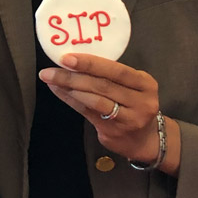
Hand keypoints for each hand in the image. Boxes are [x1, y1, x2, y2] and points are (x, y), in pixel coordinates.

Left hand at [38, 53, 177, 173]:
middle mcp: (140, 101)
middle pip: (103, 85)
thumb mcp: (132, 87)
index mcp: (145, 83)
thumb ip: (110, 75)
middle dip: (74, 76)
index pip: (117, 70)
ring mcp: (128, 119)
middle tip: (50, 70)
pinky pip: (88, 113)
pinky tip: (59, 92)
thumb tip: (73, 59)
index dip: (91, 63)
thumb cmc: (134, 105)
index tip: (67, 58)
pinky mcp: (114, 132)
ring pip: (95, 101)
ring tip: (52, 80)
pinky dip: (72, 101)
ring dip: (70, 89)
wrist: (146, 140)